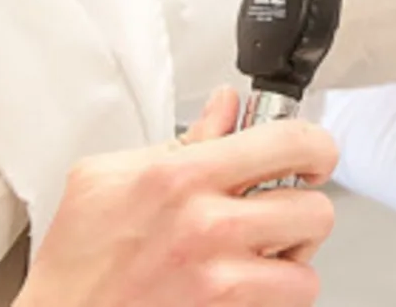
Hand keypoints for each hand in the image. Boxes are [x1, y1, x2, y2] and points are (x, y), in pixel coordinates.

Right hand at [16, 88, 339, 306]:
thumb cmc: (79, 257)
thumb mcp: (110, 177)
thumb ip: (182, 141)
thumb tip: (224, 108)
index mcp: (182, 176)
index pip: (290, 141)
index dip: (316, 146)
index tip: (312, 156)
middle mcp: (207, 225)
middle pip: (316, 209)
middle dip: (303, 211)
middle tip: (282, 212)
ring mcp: (218, 277)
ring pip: (307, 268)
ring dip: (290, 262)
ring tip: (261, 255)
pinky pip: (283, 305)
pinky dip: (272, 298)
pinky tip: (244, 285)